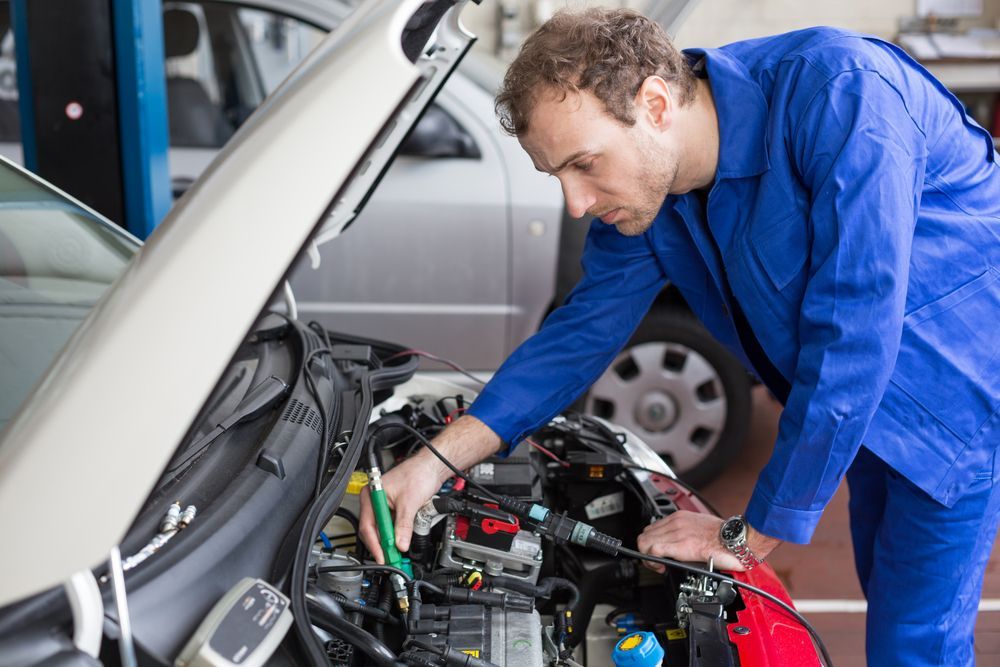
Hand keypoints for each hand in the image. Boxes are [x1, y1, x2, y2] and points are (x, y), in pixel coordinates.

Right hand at [358, 415, 501, 562]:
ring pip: (383, 528)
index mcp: (372, 495)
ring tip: (396, 552)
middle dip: (382, 544)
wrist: (432, 466)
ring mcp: (384, 504)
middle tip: (390, 558)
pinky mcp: (394, 507)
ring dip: (390, 540)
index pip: (368, 526)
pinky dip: (396, 533)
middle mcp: (375, 500)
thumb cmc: (418, 474)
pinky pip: (391, 524)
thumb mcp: (410, 503)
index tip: (382, 556)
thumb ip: (404, 526)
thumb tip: (400, 544)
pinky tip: (400, 540)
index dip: (375, 544)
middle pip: (373, 529)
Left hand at [636, 510, 781, 572]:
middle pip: (645, 534)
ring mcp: (676, 532)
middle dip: (646, 550)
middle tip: (656, 561)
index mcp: (680, 517)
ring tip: (659, 564)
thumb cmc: (725, 537)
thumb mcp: (701, 528)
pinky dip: (651, 561)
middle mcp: (675, 522)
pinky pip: (652, 550)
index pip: (653, 527)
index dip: (651, 542)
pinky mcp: (678, 545)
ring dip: (647, 556)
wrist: (736, 539)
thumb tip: (682, 543)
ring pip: (644, 542)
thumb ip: (688, 532)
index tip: (658, 553)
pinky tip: (661, 567)